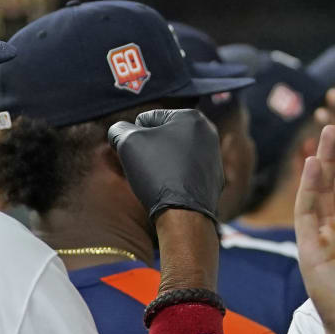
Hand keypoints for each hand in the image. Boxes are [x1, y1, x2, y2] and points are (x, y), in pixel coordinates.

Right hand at [109, 109, 223, 222]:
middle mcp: (209, 134)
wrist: (185, 216)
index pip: (148, 118)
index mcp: (192, 117)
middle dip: (150, 148)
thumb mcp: (128, 142)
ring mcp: (214, 158)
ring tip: (158, 179)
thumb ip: (119, 130)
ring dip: (161, 163)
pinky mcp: (214, 179)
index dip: (134, 137)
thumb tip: (119, 131)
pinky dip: (175, 178)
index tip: (138, 155)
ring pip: (174, 154)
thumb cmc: (158, 173)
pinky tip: (170, 189)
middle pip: (163, 136)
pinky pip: (185, 172)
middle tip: (146, 167)